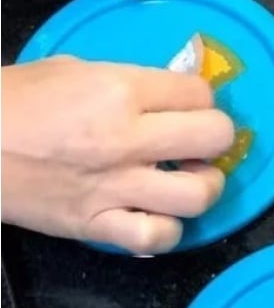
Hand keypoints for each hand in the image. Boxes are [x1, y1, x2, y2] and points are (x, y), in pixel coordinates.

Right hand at [1, 57, 234, 254]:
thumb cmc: (22, 96)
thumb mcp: (82, 68)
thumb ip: (135, 80)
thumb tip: (175, 88)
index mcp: (121, 91)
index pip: (199, 93)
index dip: (203, 96)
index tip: (192, 102)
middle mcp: (125, 139)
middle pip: (212, 136)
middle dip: (218, 135)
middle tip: (203, 138)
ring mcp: (111, 187)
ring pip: (197, 194)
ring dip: (206, 184)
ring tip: (191, 176)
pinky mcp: (92, 225)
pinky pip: (153, 238)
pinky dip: (167, 229)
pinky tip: (161, 212)